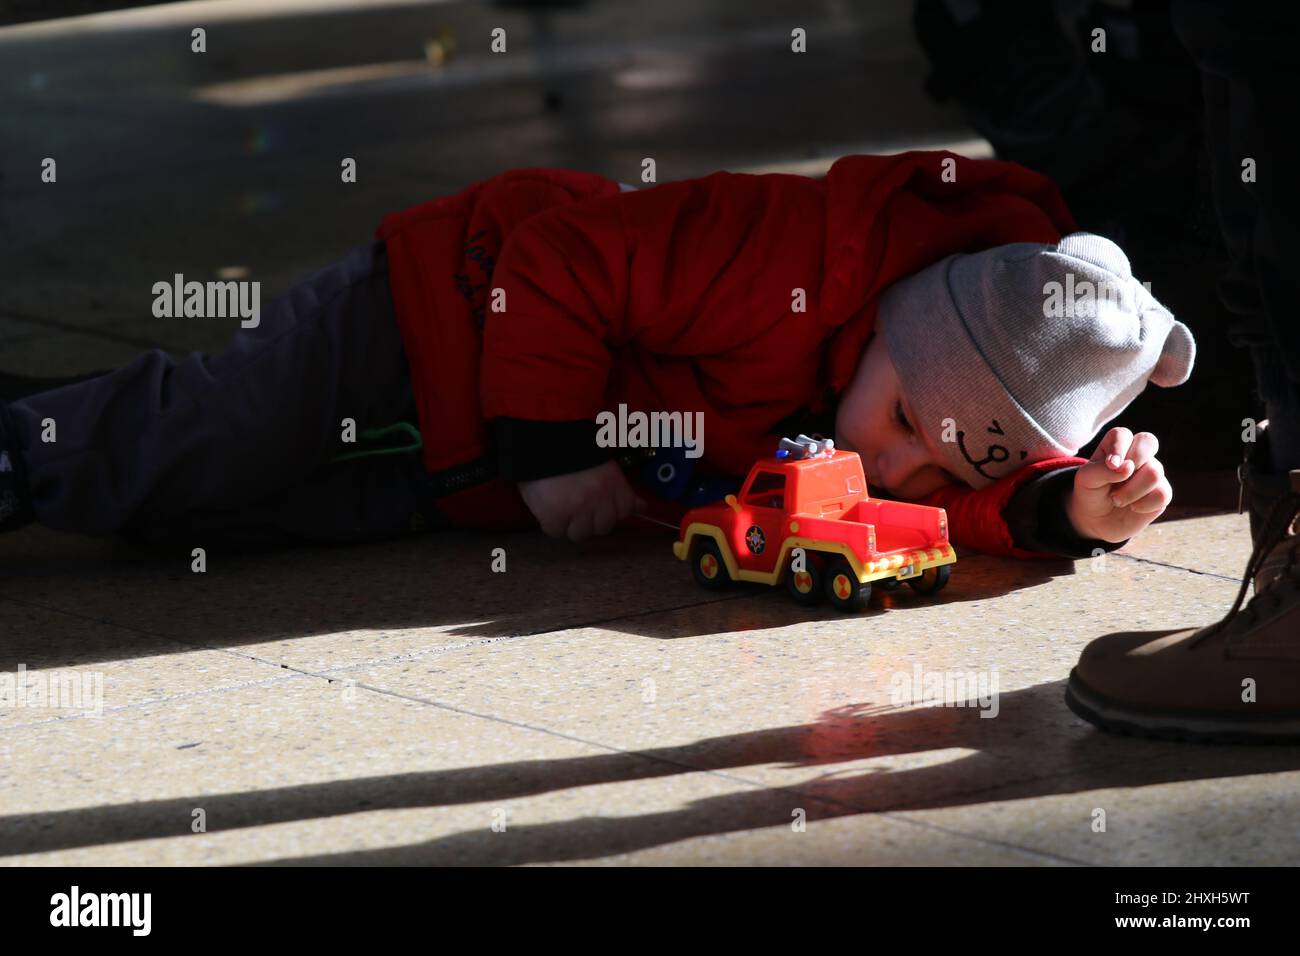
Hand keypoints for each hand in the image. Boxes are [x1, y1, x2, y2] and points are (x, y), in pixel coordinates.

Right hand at [518, 459, 646, 541]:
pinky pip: (555, 531)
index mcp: (614, 485)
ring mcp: (577, 511)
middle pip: (603, 528)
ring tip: (561, 505)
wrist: (543, 441)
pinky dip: (551, 523)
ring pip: (580, 534)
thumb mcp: (605, 466)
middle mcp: (600, 501)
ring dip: (571, 524)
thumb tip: (643, 507)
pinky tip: (547, 506)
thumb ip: (623, 490)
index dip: (611, 509)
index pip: (624, 512)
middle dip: (592, 520)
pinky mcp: (554, 517)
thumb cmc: (573, 450)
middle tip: (578, 504)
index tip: (601, 504)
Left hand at [1066, 427, 1170, 543]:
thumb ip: (1102, 470)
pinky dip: (1143, 505)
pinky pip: (1162, 494)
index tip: (1110, 464)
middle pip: (1149, 441)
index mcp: (1117, 445)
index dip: (1118, 447)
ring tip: (1117, 499)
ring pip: (1154, 473)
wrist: (1096, 520)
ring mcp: (1152, 472)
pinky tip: (1132, 507)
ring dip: (1131, 491)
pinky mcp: (1162, 492)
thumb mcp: (1086, 480)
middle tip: (1120, 478)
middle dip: (1135, 460)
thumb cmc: (1091, 493)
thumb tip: (1128, 467)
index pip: (1123, 434)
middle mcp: (1138, 454)